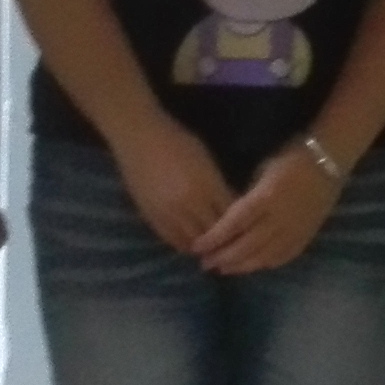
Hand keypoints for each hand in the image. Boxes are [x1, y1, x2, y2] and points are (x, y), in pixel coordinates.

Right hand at [108, 118, 237, 253]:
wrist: (139, 137)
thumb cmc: (177, 140)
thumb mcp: (206, 159)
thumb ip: (218, 184)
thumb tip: (230, 206)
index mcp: (208, 186)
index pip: (232, 217)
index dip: (240, 225)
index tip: (245, 229)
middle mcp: (190, 204)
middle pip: (215, 233)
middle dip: (225, 239)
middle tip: (231, 243)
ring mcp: (170, 213)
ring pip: (194, 242)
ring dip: (205, 246)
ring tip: (212, 247)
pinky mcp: (152, 218)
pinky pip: (173, 240)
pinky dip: (185, 244)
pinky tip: (191, 243)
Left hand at [194, 146, 339, 276]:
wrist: (329, 161)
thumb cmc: (291, 158)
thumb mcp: (263, 171)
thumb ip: (247, 197)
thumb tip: (229, 217)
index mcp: (266, 198)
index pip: (234, 223)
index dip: (214, 238)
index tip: (197, 247)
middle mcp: (279, 219)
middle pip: (246, 246)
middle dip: (222, 257)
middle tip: (204, 263)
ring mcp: (294, 231)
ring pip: (263, 256)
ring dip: (241, 266)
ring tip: (223, 269)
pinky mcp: (306, 237)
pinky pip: (283, 257)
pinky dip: (265, 264)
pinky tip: (253, 266)